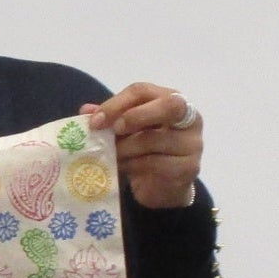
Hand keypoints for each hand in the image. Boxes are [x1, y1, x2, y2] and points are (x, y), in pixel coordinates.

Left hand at [82, 85, 201, 210]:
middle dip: (135, 116)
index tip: (95, 121)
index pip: (143, 90)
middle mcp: (189, 118)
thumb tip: (86, 110)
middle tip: (113, 131)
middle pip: (169, 105)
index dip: (116, 103)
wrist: (160, 186)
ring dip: (125, 148)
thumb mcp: (124, 131)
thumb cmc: (143, 150)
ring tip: (110, 155)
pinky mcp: (189, 167)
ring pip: (155, 139)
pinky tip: (122, 167)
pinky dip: (132, 165)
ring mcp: (192, 143)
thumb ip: (109, 118)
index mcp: (171, 100)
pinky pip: (155, 163)